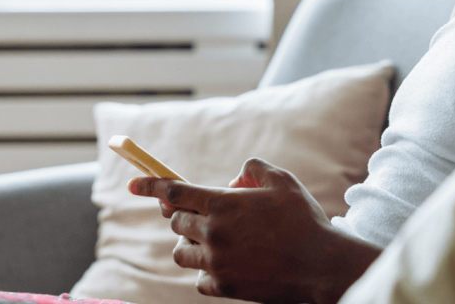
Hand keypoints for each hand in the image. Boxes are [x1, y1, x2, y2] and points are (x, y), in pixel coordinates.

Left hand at [129, 158, 380, 303]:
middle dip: (186, 216)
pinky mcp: (224, 286)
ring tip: (215, 241)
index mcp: (222, 203)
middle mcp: (213, 232)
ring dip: (191, 244)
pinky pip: (199, 279)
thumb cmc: (304, 220)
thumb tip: (234, 179)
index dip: (150, 185)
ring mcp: (216, 262)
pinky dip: (207, 271)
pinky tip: (227, 265)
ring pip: (182, 252)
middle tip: (206, 216)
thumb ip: (254, 169)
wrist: (321, 266)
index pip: (173, 192)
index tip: (133, 184)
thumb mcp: (283, 181)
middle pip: (177, 222)